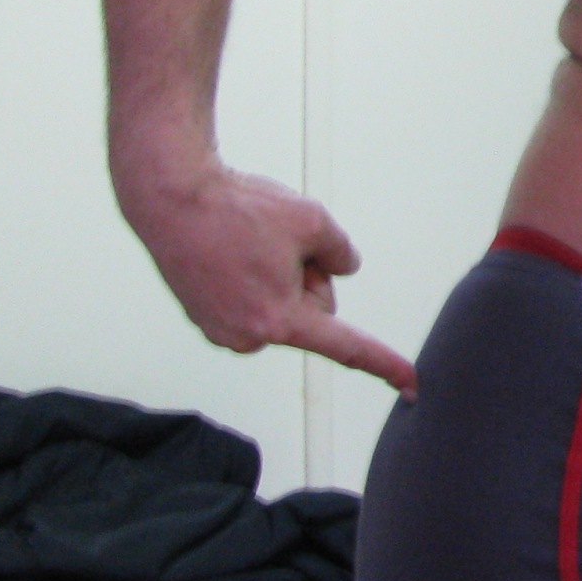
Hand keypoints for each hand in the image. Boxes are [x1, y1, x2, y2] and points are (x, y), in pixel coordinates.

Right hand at [130, 167, 417, 394]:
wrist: (170, 196)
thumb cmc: (237, 208)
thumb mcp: (313, 220)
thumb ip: (341, 253)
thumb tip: (341, 269)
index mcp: (279, 321)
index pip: (346, 345)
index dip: (383, 363)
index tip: (411, 384)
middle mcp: (248, 337)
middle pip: (315, 309)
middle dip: (307, 275)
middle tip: (274, 241)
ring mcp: (222, 330)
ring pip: (282, 302)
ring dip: (278, 271)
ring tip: (245, 242)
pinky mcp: (205, 317)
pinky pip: (253, 297)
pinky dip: (252, 274)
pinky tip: (231, 248)